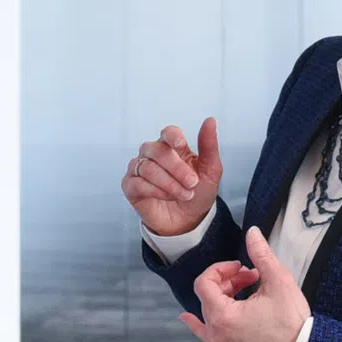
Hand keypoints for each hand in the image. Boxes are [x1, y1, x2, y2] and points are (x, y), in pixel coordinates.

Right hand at [122, 117, 222, 237]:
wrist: (188, 221)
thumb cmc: (198, 192)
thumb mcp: (210, 171)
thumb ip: (209, 146)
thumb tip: (210, 120)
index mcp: (172, 146)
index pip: (168, 133)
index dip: (173, 136)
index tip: (181, 144)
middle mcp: (152, 154)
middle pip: (157, 150)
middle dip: (177, 168)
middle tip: (192, 183)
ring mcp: (139, 169)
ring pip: (147, 168)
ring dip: (169, 183)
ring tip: (184, 194)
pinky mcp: (130, 186)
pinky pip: (137, 183)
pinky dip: (155, 191)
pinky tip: (167, 197)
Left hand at [184, 226, 310, 341]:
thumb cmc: (292, 324)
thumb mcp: (278, 281)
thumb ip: (261, 254)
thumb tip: (252, 234)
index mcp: (223, 316)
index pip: (204, 283)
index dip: (220, 269)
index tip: (238, 267)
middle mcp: (217, 334)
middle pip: (207, 296)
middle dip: (227, 281)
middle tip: (249, 277)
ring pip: (208, 313)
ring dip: (221, 297)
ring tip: (244, 291)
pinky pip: (207, 334)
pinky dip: (203, 321)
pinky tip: (192, 318)